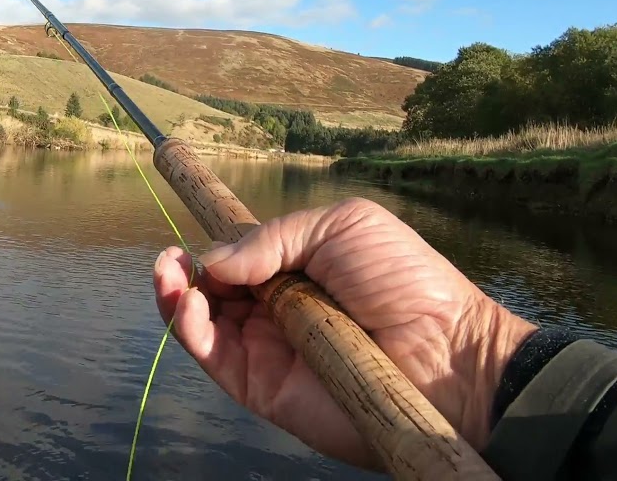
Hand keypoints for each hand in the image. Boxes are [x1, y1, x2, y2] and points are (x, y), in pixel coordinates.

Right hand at [153, 198, 536, 469]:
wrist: (447, 354)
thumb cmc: (405, 281)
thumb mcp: (341, 227)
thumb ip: (273, 237)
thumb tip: (212, 259)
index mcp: (298, 269)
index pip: (238, 258)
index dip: (211, 247)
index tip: (187, 229)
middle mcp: (278, 310)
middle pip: (212, 291)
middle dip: (184, 271)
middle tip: (169, 258)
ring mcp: (269, 350)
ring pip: (204, 325)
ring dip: (176, 297)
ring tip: (168, 274)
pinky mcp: (264, 389)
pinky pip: (216, 359)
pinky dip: (190, 331)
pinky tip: (188, 305)